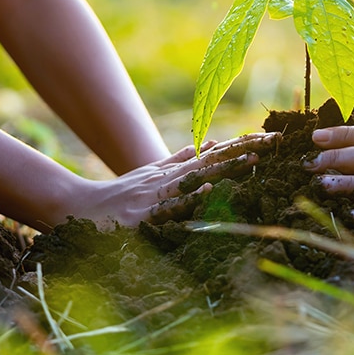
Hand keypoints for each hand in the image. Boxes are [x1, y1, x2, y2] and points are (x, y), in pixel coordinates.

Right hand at [70, 132, 278, 228]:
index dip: (243, 145)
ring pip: (197, 178)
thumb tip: (210, 143)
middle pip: (212, 161)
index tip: (273, 138)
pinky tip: (208, 187)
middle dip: (244, 151)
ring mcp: (157, 195)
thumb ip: (179, 160)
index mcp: (173, 171)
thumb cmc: (118, 195)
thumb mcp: (151, 174)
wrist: (79, 209)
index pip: (215, 154)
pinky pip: (170, 205)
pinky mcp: (144, 216)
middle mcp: (168, 178)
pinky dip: (189, 196)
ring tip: (253, 160)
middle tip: (274, 143)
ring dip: (225, 168)